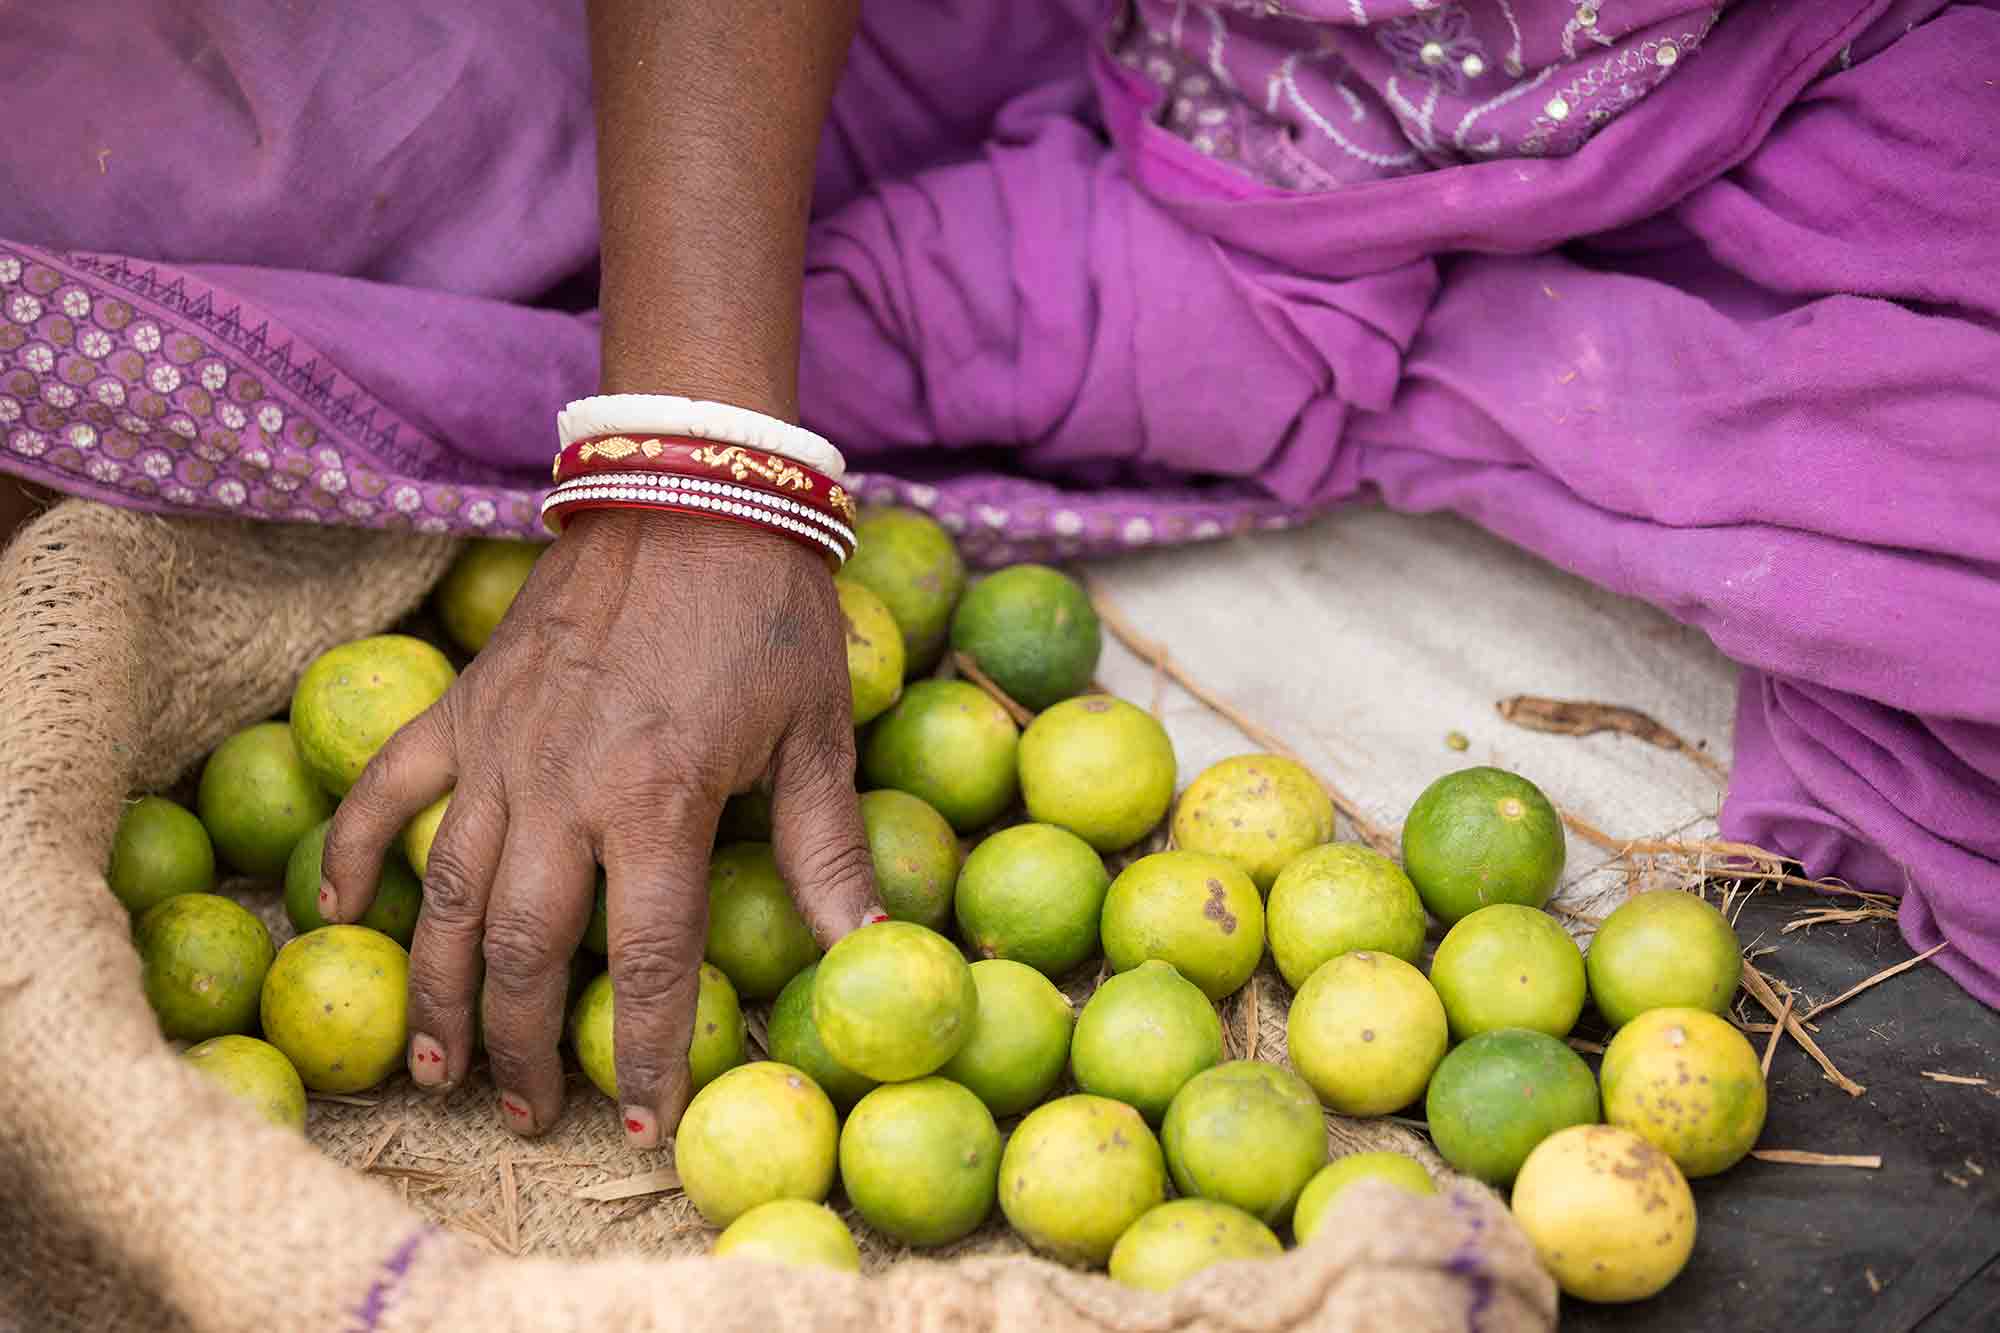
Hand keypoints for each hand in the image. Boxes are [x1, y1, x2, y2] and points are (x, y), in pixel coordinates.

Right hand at [320, 508, 876, 1144]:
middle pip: (523, 952)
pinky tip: (333, 913)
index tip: (638, 1126)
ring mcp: (499, 748)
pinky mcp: (462, 706)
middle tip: (530, 1113)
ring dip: (435, 990)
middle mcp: (564, 789)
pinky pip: (384, 791)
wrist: (692, 489)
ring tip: (436, 1067)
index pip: (643, 964)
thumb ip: (826, 852)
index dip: (640, 1054)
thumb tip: (867, 949)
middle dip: (521, 1047)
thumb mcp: (816, 735)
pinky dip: (348, 852)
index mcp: (660, 802)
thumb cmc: (768, 614)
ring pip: (445, 896)